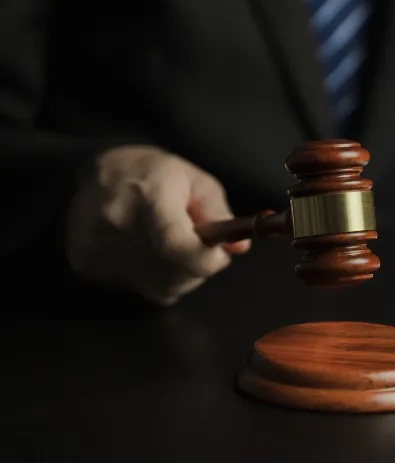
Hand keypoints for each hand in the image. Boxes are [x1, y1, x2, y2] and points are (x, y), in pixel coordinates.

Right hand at [64, 145, 249, 305]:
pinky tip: (146, 253)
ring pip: (159, 287)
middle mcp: (117, 224)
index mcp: (148, 196)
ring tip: (168, 245)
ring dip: (176, 275)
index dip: (205, 259)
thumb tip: (239, 247)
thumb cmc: (156, 174)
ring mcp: (97, 247)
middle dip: (197, 266)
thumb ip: (219, 213)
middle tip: (194, 244)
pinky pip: (137, 289)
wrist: (100, 174)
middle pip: (173, 274)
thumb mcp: (196, 182)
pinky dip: (151, 277)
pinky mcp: (86, 265)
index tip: (218, 255)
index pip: (177, 246)